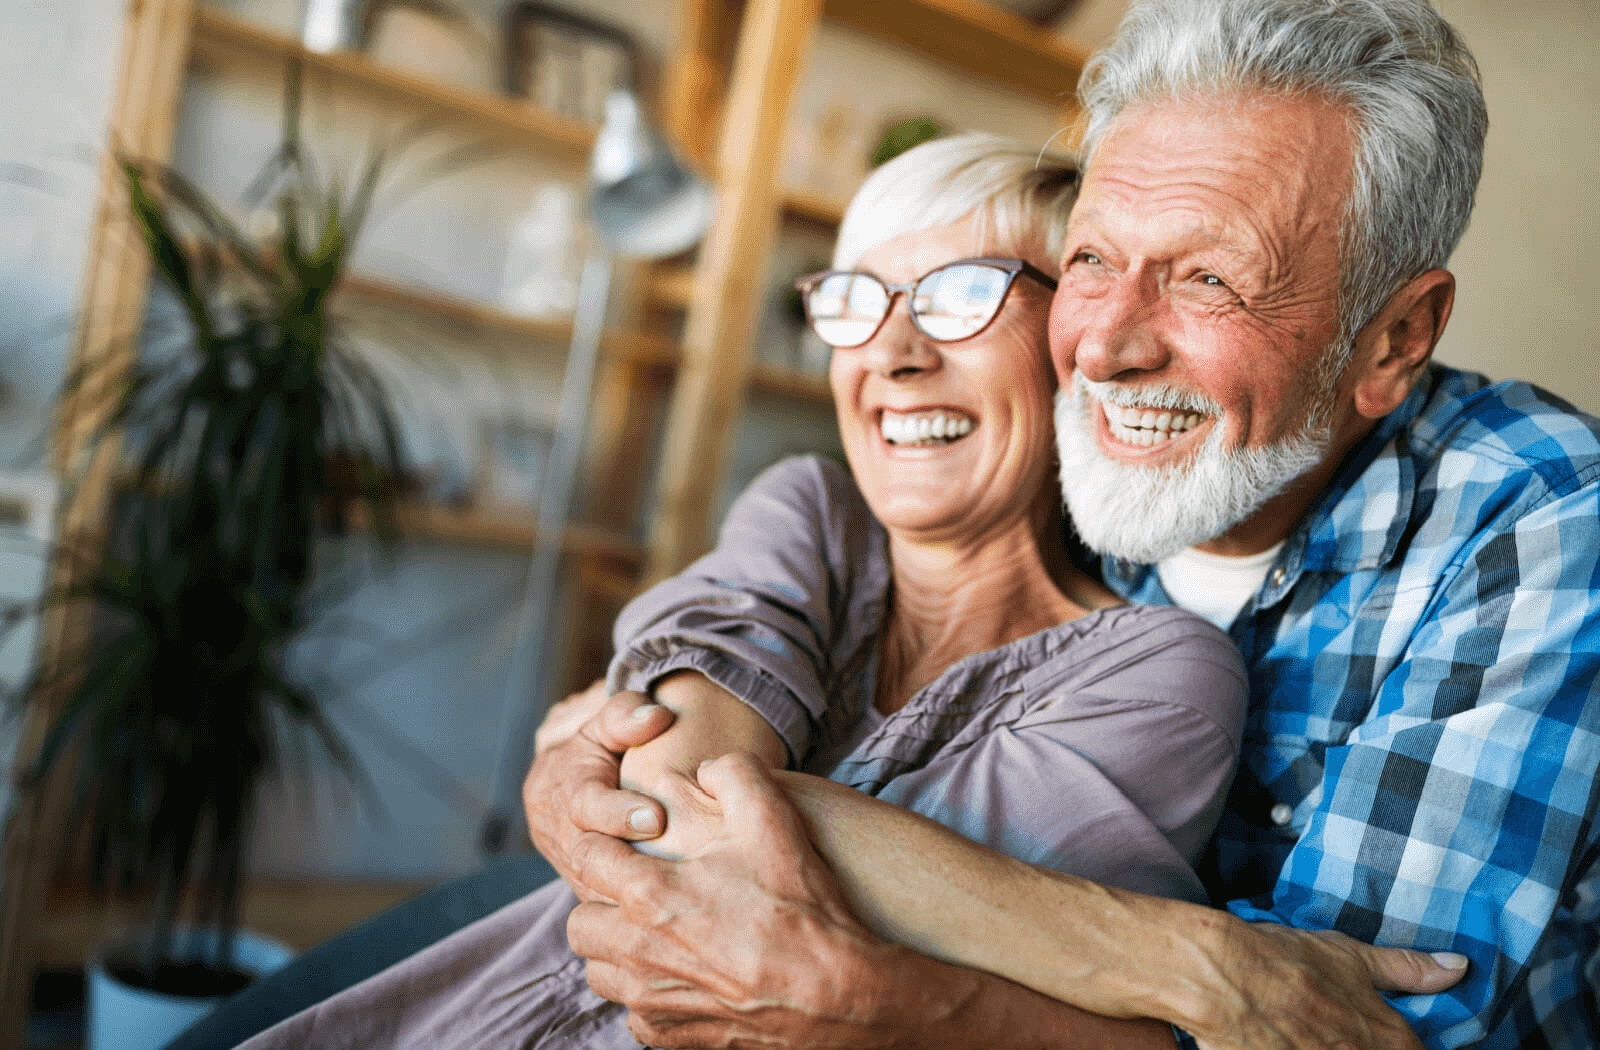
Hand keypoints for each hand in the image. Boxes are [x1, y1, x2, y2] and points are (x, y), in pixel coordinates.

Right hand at [521, 689, 676, 900]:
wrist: (574, 784)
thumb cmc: (603, 747)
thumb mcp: (609, 722)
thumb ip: (627, 715)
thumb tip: (656, 716)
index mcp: (560, 788)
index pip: (583, 804)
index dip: (617, 813)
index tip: (656, 818)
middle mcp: (560, 833)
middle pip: (588, 856)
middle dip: (629, 862)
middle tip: (673, 864)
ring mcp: (571, 868)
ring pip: (597, 892)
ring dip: (634, 897)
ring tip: (679, 897)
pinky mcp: (588, 892)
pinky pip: (610, 911)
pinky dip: (636, 915)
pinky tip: (673, 917)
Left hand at [566, 753, 925, 1048]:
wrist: (838, 992)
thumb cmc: (801, 906)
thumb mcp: (772, 818)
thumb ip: (733, 773)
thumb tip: (707, 767)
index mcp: (649, 894)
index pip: (587, 855)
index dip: (603, 838)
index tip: (627, 839)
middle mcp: (637, 951)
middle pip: (579, 921)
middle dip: (599, 900)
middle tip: (638, 889)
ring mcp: (651, 1000)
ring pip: (599, 971)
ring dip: (617, 950)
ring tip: (655, 933)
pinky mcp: (672, 1037)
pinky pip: (634, 1016)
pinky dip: (647, 997)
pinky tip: (682, 977)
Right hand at [1185, 919, 1469, 1049]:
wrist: (1222, 976)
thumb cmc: (1284, 960)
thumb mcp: (1349, 956)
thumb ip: (1406, 968)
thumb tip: (1458, 968)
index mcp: (1389, 1038)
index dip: (1402, 1044)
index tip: (1383, 1035)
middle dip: (1361, 1043)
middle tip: (1328, 1027)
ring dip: (1329, 1045)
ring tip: (1308, 1032)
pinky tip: (1291, 1039)